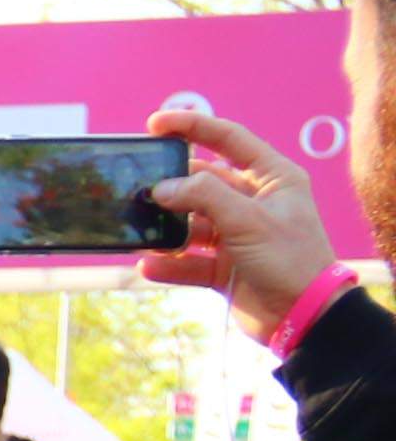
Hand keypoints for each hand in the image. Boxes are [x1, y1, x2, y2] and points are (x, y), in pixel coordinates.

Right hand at [141, 108, 363, 335]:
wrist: (302, 316)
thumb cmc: (289, 259)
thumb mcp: (248, 220)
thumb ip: (204, 197)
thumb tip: (162, 188)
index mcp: (272, 177)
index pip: (228, 139)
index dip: (193, 127)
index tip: (155, 124)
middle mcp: (253, 202)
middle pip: (202, 184)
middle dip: (171, 188)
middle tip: (139, 189)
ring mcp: (237, 235)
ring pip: (190, 224)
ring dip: (166, 230)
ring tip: (140, 232)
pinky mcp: (223, 267)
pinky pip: (187, 260)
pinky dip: (168, 265)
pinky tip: (149, 266)